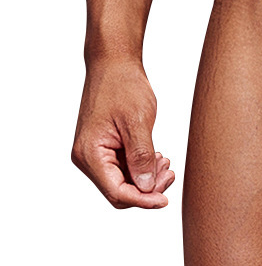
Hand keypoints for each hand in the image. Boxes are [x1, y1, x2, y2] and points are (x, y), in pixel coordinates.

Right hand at [72, 56, 174, 207]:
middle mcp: (88, 158)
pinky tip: (157, 158)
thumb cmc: (123, 86)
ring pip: (123, 181)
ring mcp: (96, 153)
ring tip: (166, 163)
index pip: (116, 192)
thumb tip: (147, 188)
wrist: (114, 65)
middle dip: (147, 190)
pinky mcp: (105, 148)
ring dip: (146, 178)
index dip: (142, 200)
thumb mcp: (137, 121)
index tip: (165, 200)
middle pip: (119, 192)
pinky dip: (142, 168)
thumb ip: (141, 156)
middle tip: (170, 174)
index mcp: (90, 154)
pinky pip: (124, 168)